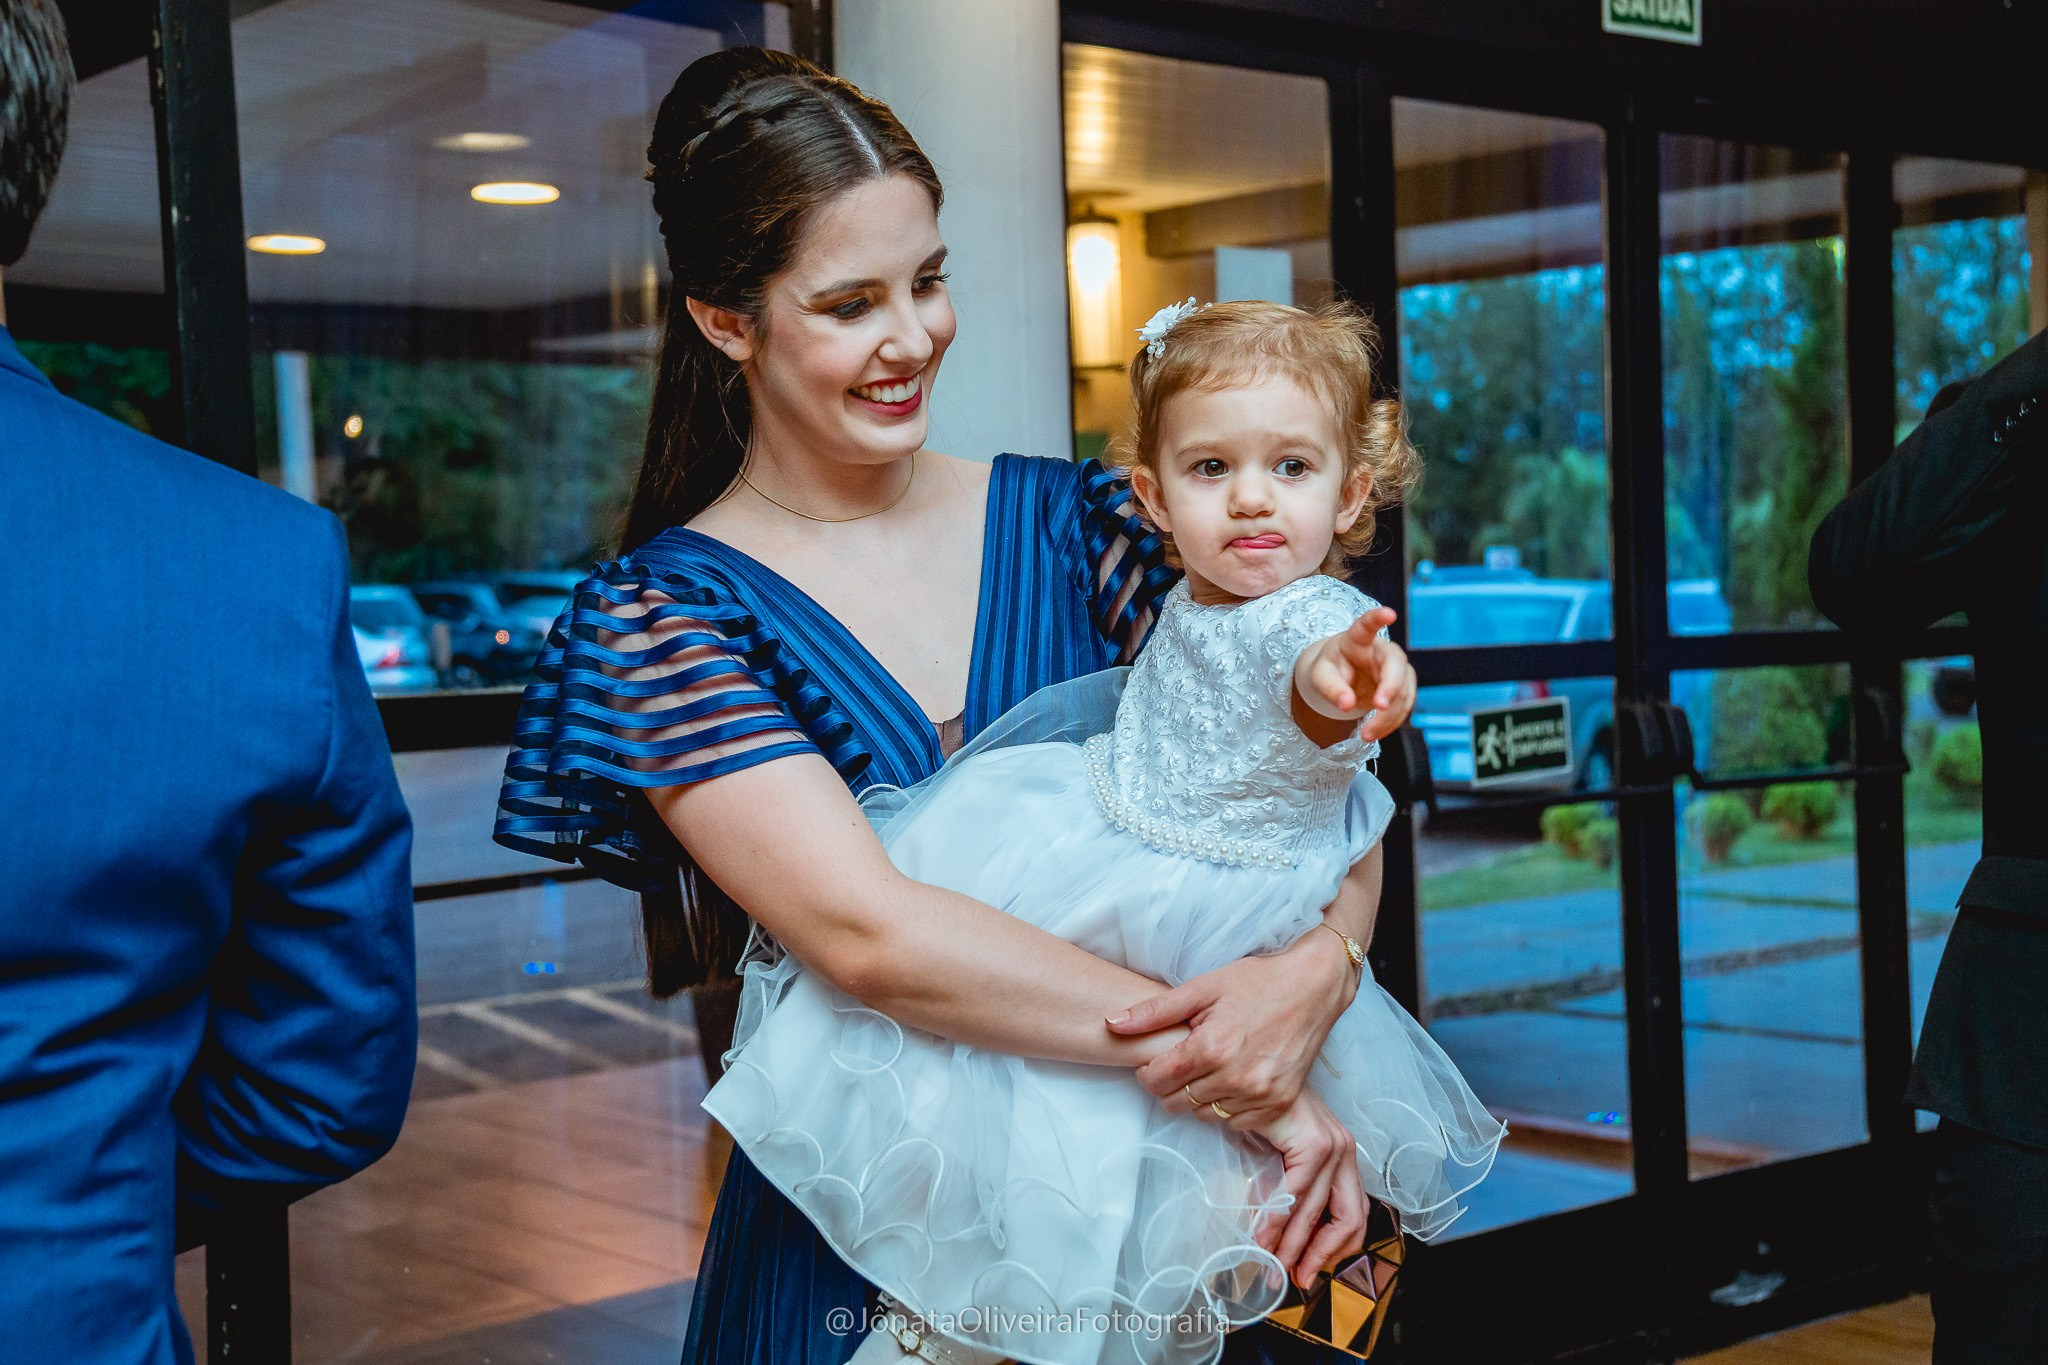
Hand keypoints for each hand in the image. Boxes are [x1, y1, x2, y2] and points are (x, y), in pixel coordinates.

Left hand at [1107, 930, 1352, 1130]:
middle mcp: (1236, 1077)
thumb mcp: (1202, 988)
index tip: (1154, 1061)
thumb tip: (1111, 1022)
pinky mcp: (1279, 1104)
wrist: (1313, 986)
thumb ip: (1154, 1011)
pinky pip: (1236, 1124)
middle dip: (1168, 1085)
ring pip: (1203, 1116)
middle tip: (1179, 1064)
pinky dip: (1225, 1108)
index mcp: (1211, 1047)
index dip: (1147, 1072)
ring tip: (1204, 1071)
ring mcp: (1261, 1094)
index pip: (1156, 1079)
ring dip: (1195, 1098)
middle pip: (1175, 1102)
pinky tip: (1228, 1082)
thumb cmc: (1257, 982)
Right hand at [1252, 1089, 1368, 1288]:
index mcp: (1340, 1156)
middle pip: (1349, 1220)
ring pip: (1318, 1211)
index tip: (1307, 1272)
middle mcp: (1343, 1150)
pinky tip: (1261, 1236)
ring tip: (1271, 1265)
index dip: (1332, 1250)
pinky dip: (1278, 1220)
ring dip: (1292, 1244)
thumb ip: (1283, 1191)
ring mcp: (1332, 1145)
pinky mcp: (1313, 1142)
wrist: (1243, 1072)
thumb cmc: (1254, 1110)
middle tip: (1295, 1280)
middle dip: (1321, 1256)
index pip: (1350, 1216)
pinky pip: (1297, 1193)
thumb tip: (1274, 1235)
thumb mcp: (1276, 1158)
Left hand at [1300, 608, 1413, 741]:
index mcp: (1358, 638)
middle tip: (1378, 707)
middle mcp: (1382, 650)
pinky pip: (1403, 706)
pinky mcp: (1403, 686)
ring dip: (1388, 716)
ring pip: (1403, 691)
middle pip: (1395, 663)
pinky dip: (1390, 723)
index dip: (1378, 617)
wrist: (1344, 676)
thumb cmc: (1332, 668)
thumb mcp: (1321, 677)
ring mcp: (1396, 668)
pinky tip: (1374, 733)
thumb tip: (1346, 705)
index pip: (1368, 624)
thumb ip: (1331, 688)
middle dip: (1391, 686)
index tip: (1388, 613)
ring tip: (1366, 735)